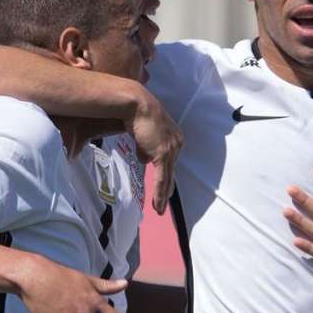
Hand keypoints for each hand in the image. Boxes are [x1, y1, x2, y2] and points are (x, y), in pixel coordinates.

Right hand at [128, 90, 182, 214]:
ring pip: (167, 178)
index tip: (164, 185)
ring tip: (159, 209)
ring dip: (163, 196)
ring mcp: (171, 149)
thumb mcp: (144, 131)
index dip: (166, 174)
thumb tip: (144, 159)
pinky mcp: (163, 154)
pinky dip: (160, 193)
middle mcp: (176, 143)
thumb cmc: (135, 112)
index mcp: (174, 137)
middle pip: (171, 170)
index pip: (170, 160)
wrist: (135, 103)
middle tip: (163, 202)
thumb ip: (145, 146)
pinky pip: (162, 178)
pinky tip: (158, 205)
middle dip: (167, 188)